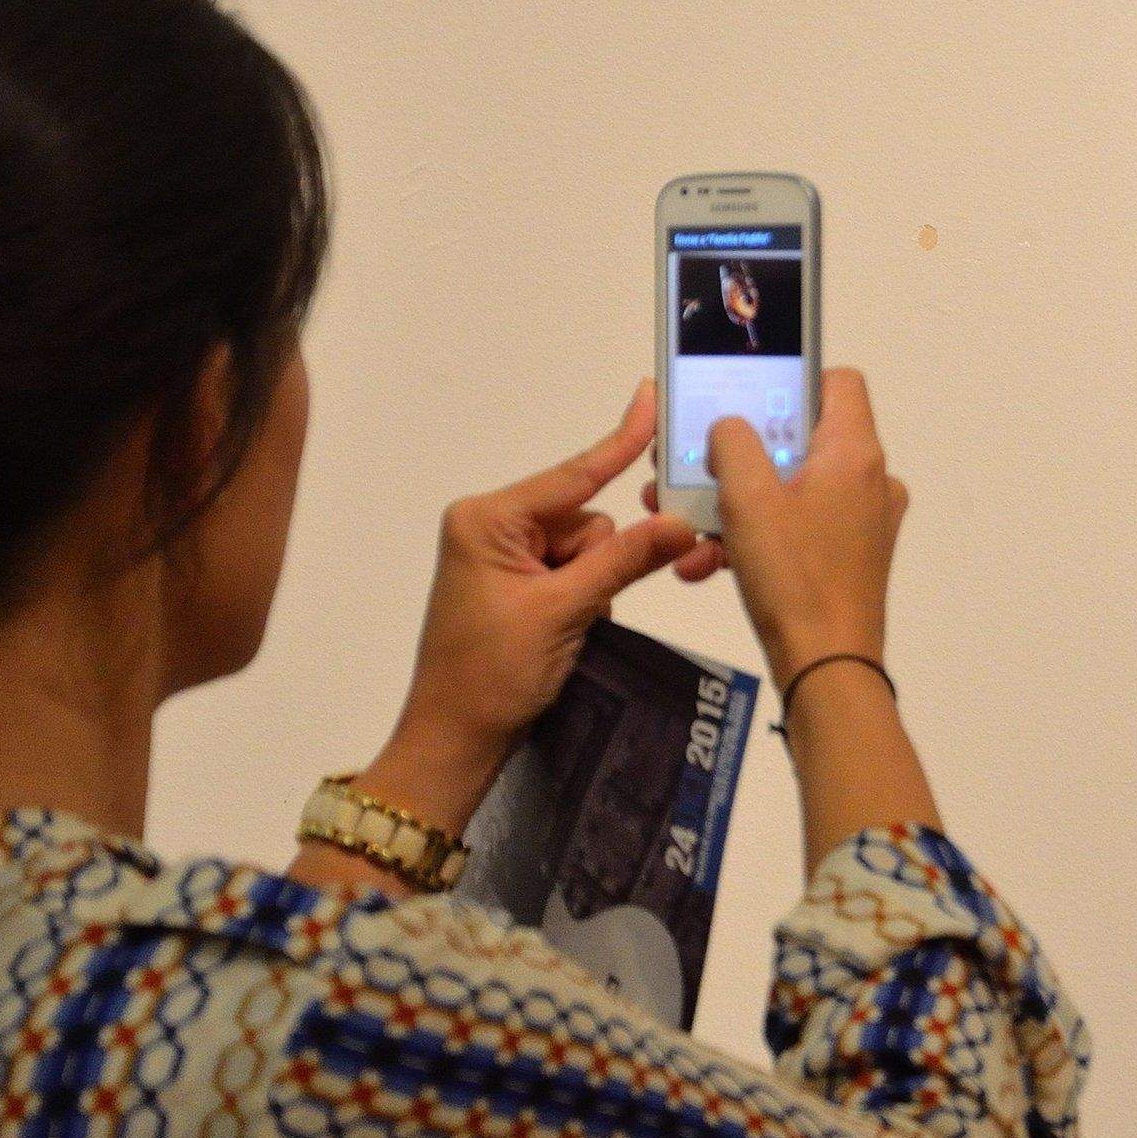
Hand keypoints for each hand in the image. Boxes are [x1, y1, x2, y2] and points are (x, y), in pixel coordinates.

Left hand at [362, 383, 716, 831]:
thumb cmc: (492, 673)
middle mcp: (492, 524)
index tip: (647, 397)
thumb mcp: (564, 611)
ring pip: (588, 548)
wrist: (455, 740)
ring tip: (559, 631)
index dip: (618, 442)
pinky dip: (581, 599)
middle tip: (576, 612)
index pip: (572, 476)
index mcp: (488, 518)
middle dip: (597, 563)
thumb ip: (625, 560)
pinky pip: (574, 571)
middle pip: (586, 518)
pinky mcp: (514, 582)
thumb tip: (681, 522)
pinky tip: (560, 633)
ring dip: (590, 588)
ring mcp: (502, 555)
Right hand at [706, 367, 907, 689]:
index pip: (837, 381)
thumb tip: (730, 428)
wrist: (827, 669)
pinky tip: (708, 564)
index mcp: (855, 452)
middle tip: (695, 471)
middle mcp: (870, 480)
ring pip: (792, 490)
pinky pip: (798, 530)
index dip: (790, 382)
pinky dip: (757, 540)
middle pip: (803, 439)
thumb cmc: (793, 575)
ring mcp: (864, 522)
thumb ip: (732, 443)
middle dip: (741, 456)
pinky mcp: (851, 559)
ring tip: (690, 529)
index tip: (747, 405)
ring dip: (737, 506)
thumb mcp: (747, 498)